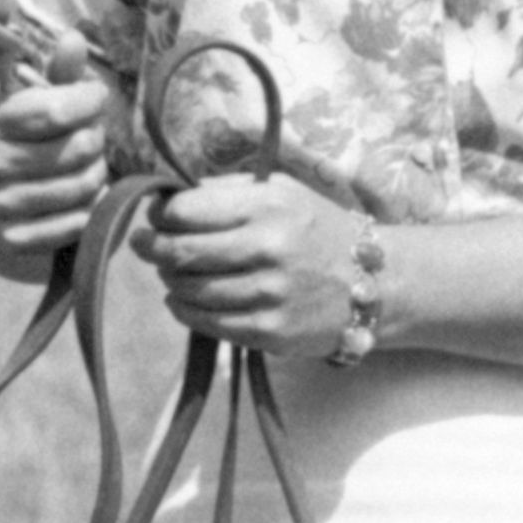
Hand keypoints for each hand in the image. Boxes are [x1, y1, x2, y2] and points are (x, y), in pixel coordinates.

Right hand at [0, 39, 115, 274]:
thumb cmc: (9, 134)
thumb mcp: (23, 97)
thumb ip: (54, 71)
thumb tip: (75, 39)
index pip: (56, 110)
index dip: (90, 100)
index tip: (95, 96)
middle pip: (80, 148)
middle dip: (96, 137)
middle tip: (91, 133)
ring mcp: (0, 206)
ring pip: (85, 185)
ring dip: (98, 171)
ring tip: (88, 162)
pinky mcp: (14, 240)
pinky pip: (78, 220)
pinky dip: (89, 205)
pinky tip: (80, 192)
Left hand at [138, 175, 372, 361]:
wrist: (377, 282)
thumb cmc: (317, 230)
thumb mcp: (281, 193)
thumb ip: (226, 192)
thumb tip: (167, 195)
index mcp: (268, 205)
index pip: (186, 209)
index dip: (159, 213)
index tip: (153, 216)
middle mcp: (269, 247)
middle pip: (180, 252)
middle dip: (153, 248)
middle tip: (146, 245)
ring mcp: (270, 293)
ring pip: (189, 290)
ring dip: (170, 281)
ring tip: (172, 272)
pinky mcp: (271, 331)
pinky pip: (208, 323)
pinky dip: (185, 310)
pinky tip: (184, 300)